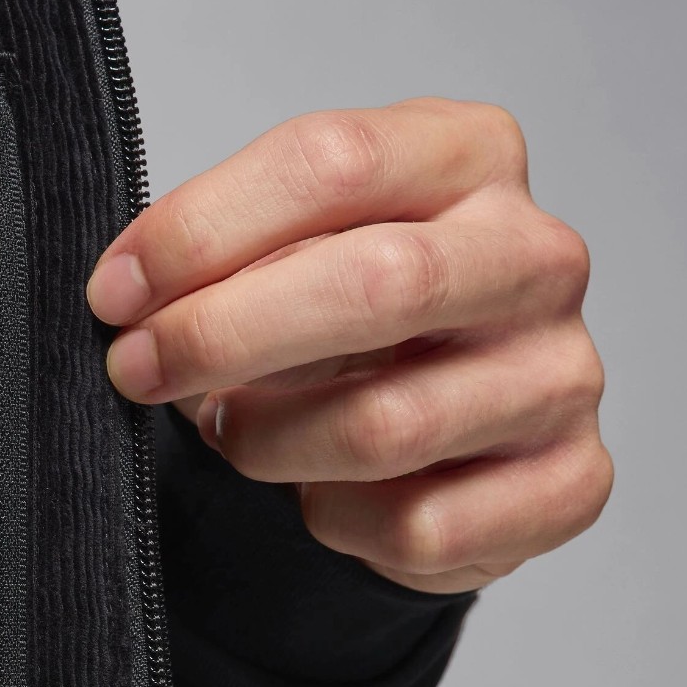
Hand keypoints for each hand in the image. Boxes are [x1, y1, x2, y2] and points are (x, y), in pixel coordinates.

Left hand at [86, 97, 612, 593]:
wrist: (451, 426)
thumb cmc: (357, 324)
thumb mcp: (293, 252)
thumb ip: (228, 253)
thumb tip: (128, 295)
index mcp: (466, 160)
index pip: (330, 162)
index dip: (200, 231)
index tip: (117, 293)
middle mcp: (533, 259)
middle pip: (374, 285)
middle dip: (222, 337)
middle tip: (138, 370)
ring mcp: (561, 376)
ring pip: (382, 426)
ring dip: (268, 442)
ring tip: (238, 432)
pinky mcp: (568, 483)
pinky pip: (418, 525)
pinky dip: (335, 521)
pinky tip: (323, 493)